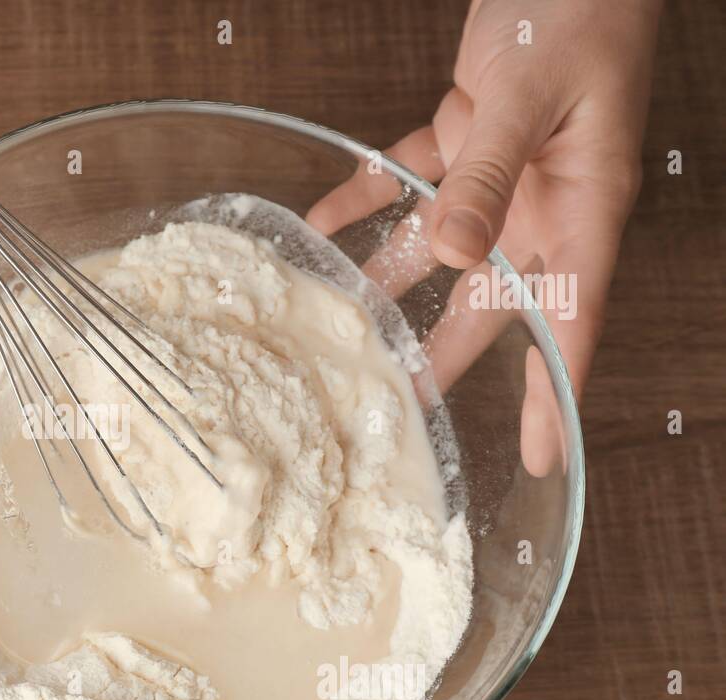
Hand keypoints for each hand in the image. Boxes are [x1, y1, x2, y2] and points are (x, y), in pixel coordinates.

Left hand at [310, 0, 659, 474]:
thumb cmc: (576, 11)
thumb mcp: (531, 97)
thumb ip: (488, 174)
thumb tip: (456, 254)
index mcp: (582, 205)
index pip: (572, 316)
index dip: (553, 388)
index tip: (540, 452)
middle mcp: (541, 202)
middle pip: (494, 302)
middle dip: (450, 358)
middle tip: (408, 412)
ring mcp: (501, 174)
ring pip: (441, 249)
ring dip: (391, 288)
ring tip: (345, 337)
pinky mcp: (466, 138)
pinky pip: (408, 183)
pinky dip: (365, 202)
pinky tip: (321, 226)